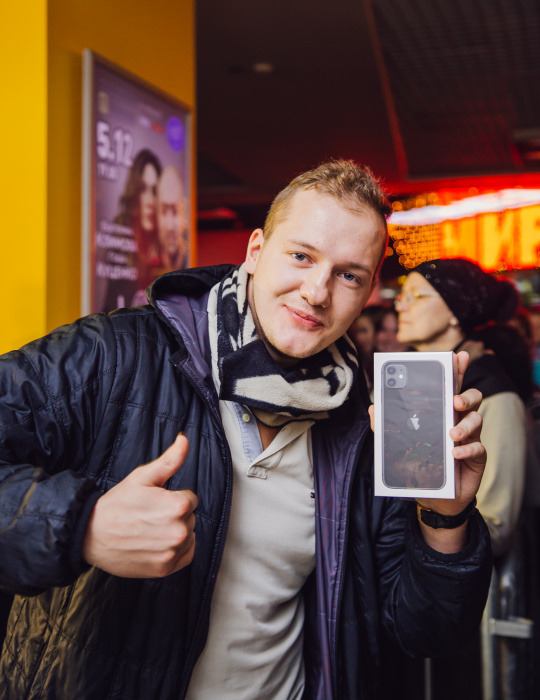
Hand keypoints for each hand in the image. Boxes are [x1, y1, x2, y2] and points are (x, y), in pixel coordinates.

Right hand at [82, 434, 196, 577]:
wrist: (91, 535)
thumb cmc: (117, 504)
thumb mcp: (143, 476)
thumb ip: (170, 460)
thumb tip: (185, 439)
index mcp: (178, 507)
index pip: (191, 499)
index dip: (173, 497)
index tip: (155, 501)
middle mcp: (179, 532)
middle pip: (190, 518)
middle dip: (174, 514)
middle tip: (149, 515)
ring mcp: (172, 553)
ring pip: (188, 536)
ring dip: (175, 532)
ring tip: (150, 529)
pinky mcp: (164, 569)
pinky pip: (186, 555)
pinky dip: (176, 550)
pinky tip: (157, 543)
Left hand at [368, 351, 486, 552]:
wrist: (434, 497)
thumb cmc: (418, 465)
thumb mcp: (397, 446)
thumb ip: (384, 427)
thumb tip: (372, 408)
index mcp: (441, 412)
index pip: (450, 386)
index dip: (457, 370)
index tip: (459, 356)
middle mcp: (458, 420)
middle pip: (471, 397)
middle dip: (465, 395)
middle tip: (454, 401)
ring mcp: (470, 437)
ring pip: (477, 419)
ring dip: (466, 425)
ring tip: (451, 434)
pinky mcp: (477, 456)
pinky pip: (479, 447)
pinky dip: (468, 449)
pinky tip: (456, 453)